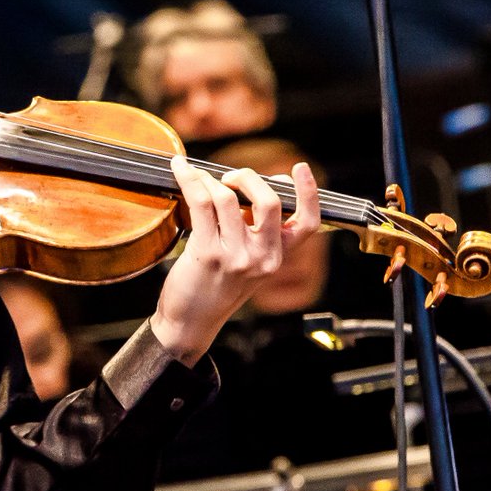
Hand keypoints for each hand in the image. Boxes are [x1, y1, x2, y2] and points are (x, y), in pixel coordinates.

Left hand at [151, 158, 319, 364]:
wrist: (191, 322)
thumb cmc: (215, 287)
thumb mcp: (248, 264)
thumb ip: (255, 232)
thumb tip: (250, 187)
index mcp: (277, 258)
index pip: (306, 223)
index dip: (309, 192)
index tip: (299, 168)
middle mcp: (262, 258)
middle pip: (269, 201)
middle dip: (248, 177)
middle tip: (229, 177)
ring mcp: (235, 257)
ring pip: (227, 198)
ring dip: (208, 179)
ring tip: (196, 178)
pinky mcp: (207, 254)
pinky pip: (201, 204)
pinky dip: (190, 182)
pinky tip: (182, 173)